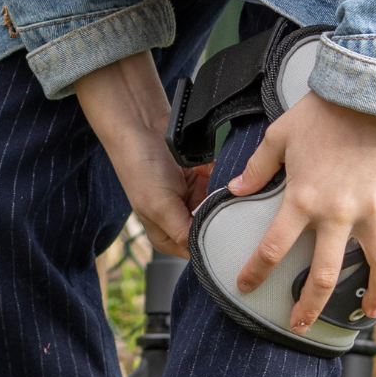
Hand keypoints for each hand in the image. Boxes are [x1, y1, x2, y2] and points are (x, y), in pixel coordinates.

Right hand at [74, 53, 211, 256]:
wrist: (140, 125)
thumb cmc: (140, 166)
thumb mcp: (159, 206)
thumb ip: (183, 232)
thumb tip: (208, 252)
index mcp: (167, 237)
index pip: (200, 250)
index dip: (218, 242)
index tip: (235, 231)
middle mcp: (181, 220)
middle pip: (215, 227)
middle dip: (224, 213)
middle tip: (229, 202)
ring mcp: (192, 199)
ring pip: (223, 205)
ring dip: (224, 192)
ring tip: (219, 180)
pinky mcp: (201, 179)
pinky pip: (223, 184)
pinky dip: (222, 175)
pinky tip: (210, 167)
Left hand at [231, 92, 375, 331]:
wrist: (370, 91)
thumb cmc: (321, 113)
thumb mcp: (278, 137)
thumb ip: (256, 168)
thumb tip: (234, 190)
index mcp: (303, 199)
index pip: (272, 248)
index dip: (256, 272)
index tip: (245, 287)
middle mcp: (339, 213)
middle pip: (322, 275)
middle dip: (309, 306)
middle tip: (300, 325)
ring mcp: (375, 209)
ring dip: (375, 295)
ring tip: (366, 314)